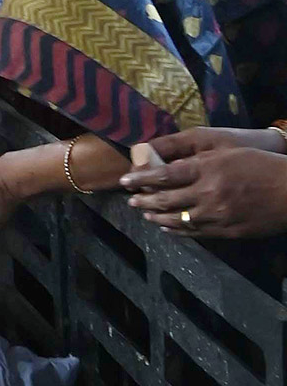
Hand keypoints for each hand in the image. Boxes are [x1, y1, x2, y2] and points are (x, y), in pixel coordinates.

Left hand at [121, 129, 286, 237]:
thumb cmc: (260, 165)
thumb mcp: (227, 152)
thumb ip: (197, 159)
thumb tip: (169, 164)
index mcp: (207, 170)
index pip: (163, 175)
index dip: (140, 179)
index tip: (124, 181)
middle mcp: (208, 194)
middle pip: (166, 200)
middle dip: (144, 200)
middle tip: (130, 200)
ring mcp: (217, 215)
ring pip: (177, 219)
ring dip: (157, 216)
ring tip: (145, 213)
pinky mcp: (226, 231)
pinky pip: (195, 232)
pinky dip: (177, 230)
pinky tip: (167, 227)